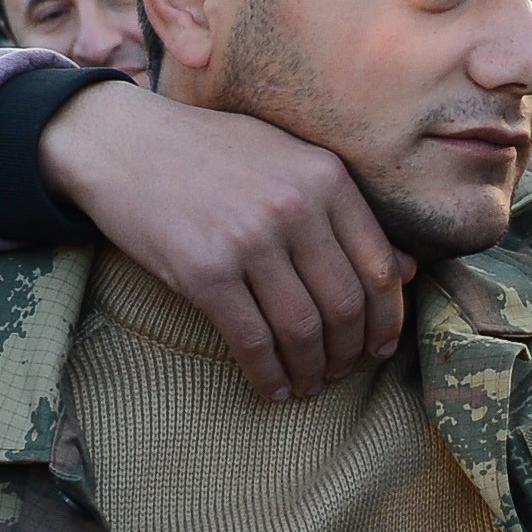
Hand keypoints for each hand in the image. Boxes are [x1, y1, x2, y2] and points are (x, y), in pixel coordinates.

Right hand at [37, 79, 408, 396]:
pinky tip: (271, 388)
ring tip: (307, 385)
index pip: (380, 267)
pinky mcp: (205, 271)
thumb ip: (346, 212)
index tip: (378, 348)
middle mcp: (296, 207)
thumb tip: (409, 271)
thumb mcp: (288, 161)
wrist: (122, 142)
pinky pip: (252, 340)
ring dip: (310, 371)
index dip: (386, 321)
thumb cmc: (209, 154)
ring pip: (303, 329)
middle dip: (348, 354)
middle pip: (345, 306)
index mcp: (326, 177)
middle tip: (338, 373)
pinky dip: (267, 374)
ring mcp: (250, 240)